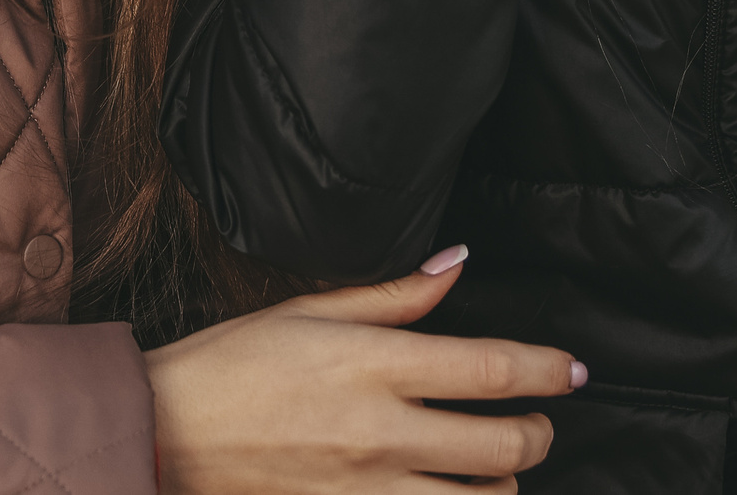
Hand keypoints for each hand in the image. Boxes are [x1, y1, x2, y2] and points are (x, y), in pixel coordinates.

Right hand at [146, 250, 582, 493]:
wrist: (163, 433)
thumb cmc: (230, 363)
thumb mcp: (308, 310)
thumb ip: (393, 296)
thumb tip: (456, 263)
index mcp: (373, 365)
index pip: (492, 370)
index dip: (549, 370)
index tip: (574, 371)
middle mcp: (380, 433)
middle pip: (503, 446)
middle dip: (539, 434)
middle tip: (537, 423)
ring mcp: (365, 491)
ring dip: (500, 486)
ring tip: (491, 468)